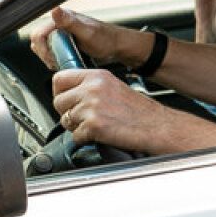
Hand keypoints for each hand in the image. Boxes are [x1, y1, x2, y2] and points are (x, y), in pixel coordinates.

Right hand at [31, 7, 132, 69]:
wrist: (117, 47)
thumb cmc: (106, 39)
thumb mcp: (87, 31)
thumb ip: (70, 22)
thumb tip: (55, 9)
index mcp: (62, 18)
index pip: (38, 35)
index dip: (43, 49)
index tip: (54, 58)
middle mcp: (60, 24)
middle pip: (39, 42)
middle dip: (46, 55)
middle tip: (60, 62)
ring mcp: (62, 34)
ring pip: (44, 48)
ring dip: (50, 58)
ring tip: (64, 62)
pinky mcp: (64, 43)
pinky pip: (52, 53)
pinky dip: (56, 60)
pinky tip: (66, 62)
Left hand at [53, 68, 171, 151]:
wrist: (157, 126)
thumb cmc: (141, 111)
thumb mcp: (115, 87)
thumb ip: (92, 87)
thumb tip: (71, 94)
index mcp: (98, 77)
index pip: (60, 78)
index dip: (60, 91)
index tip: (66, 99)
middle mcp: (93, 89)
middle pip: (58, 101)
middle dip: (66, 112)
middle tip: (82, 117)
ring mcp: (92, 107)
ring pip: (65, 120)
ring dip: (76, 126)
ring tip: (96, 125)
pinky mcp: (93, 126)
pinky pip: (75, 136)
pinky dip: (85, 139)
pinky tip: (101, 134)